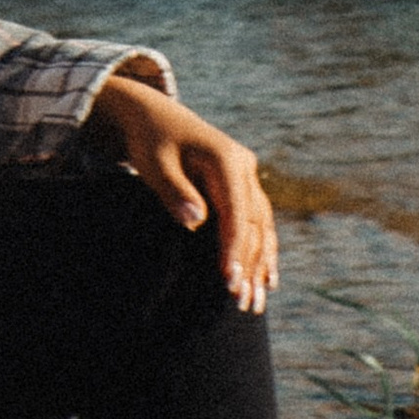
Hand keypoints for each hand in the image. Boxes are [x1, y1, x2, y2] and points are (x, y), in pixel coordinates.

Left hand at [84, 66, 278, 310]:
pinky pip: (257, 221)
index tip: (229, 280)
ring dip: (261, 263)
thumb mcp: (154, 163)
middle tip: (243, 302)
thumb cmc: (150, 141)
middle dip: (250, 264)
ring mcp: (247, 175)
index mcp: (226, 158)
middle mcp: (244, 166)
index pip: (236, 211)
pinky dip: (262, 250)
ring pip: (262, 224)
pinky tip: (267, 278)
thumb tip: (196, 221)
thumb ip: (174, 191)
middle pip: (254, 222)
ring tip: (259, 300)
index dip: (234, 248)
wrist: (154, 116)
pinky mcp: (242, 185)